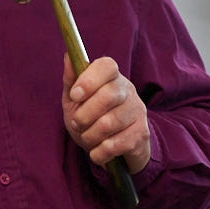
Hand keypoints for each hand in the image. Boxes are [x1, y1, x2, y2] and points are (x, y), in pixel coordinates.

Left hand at [62, 55, 150, 174]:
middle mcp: (128, 90)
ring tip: (88, 138)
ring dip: (90, 136)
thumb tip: (68, 56)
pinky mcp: (141, 134)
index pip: (107, 66)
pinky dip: (99, 152)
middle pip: (108, 95)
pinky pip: (115, 144)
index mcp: (112, 77)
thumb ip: (71, 80)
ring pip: (109, 123)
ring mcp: (138, 112)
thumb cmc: (92, 120)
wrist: (116, 151)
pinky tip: (98, 151)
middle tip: (77, 124)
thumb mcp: (76, 101)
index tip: (75, 95)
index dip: (89, 79)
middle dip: (85, 115)